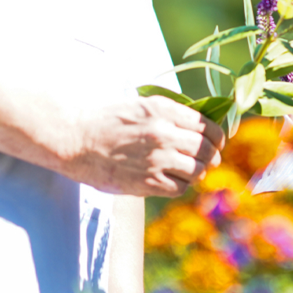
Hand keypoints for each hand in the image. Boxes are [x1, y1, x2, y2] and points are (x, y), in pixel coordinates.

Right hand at [61, 96, 224, 196]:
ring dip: (197, 172)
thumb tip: (200, 126)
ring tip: (191, 170)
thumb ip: (170, 114)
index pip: (207, 125)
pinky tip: (172, 179)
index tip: (218, 142)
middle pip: (207, 150)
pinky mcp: (146, 182)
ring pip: (197, 171)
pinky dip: (180, 185)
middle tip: (210, 159)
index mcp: (163, 109)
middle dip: (212, 156)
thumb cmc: (106, 119)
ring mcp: (156, 159)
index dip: (217, 136)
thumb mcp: (141, 104)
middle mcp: (163, 133)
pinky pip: (179, 188)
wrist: (75, 139)